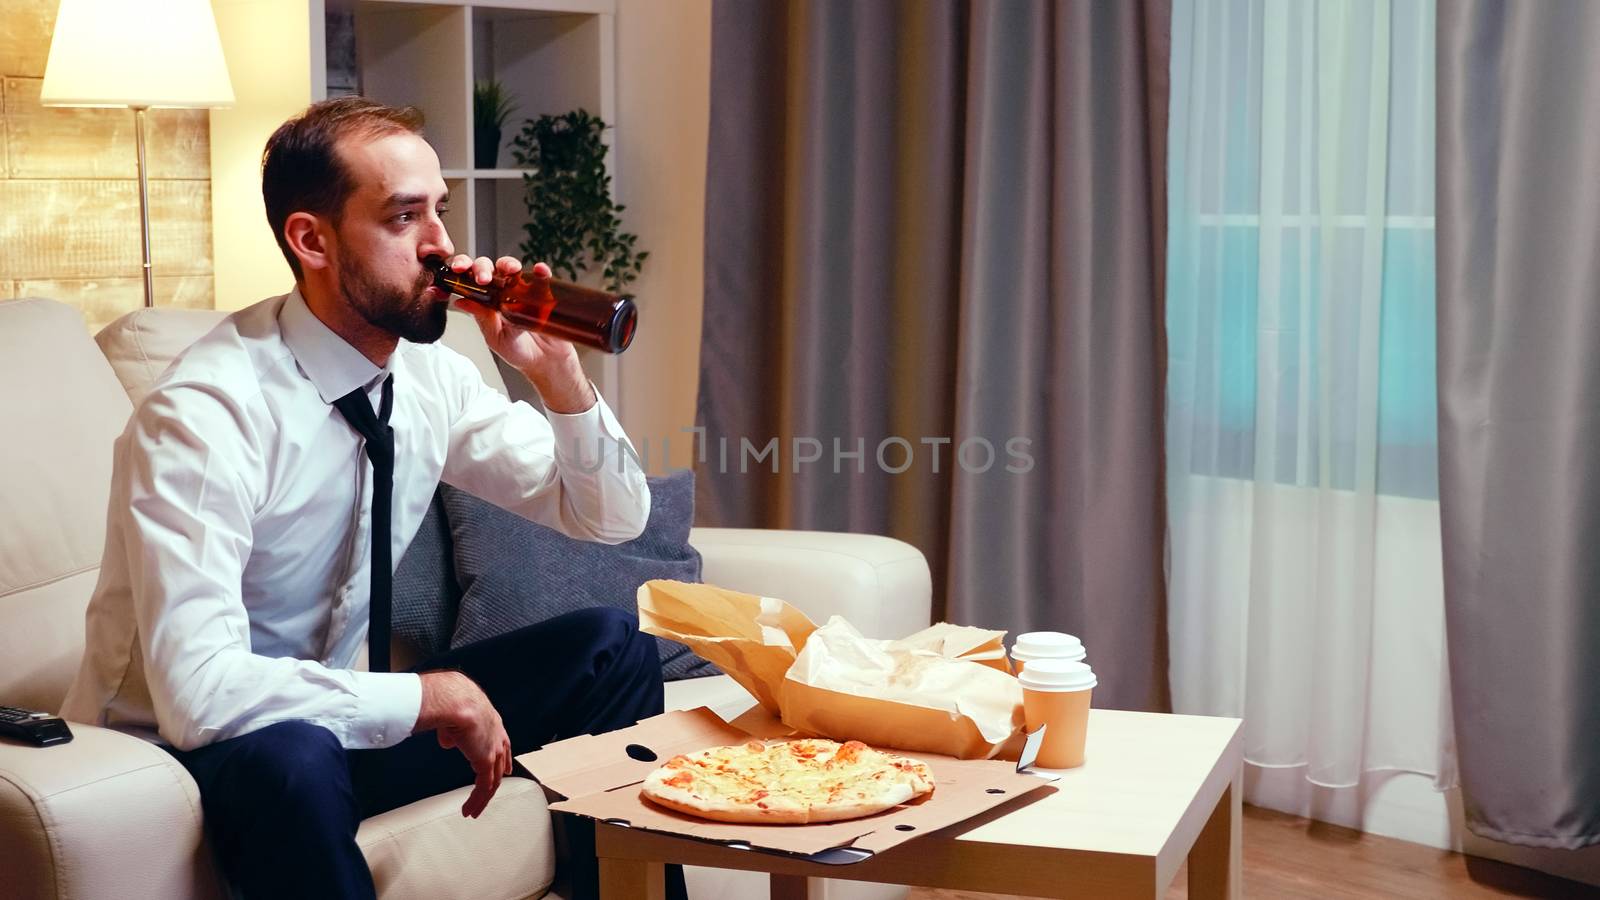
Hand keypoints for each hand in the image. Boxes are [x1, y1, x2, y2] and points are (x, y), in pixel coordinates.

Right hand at [415, 670, 512, 817]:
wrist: (456, 700)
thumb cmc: (452, 700)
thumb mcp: (453, 716)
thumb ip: (452, 731)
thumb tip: (448, 742)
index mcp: (492, 722)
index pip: (503, 744)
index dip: (504, 759)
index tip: (506, 769)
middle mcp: (497, 736)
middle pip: (500, 765)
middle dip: (494, 782)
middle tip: (488, 795)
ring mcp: (494, 750)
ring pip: (493, 781)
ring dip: (482, 799)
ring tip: (473, 811)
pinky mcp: (486, 762)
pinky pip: (484, 787)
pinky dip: (477, 801)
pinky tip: (469, 809)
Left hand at [446, 254, 594, 412]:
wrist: (545, 362)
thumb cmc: (517, 351)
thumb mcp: (495, 337)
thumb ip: (482, 319)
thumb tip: (461, 302)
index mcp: (484, 301)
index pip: (469, 279)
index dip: (462, 270)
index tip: (458, 271)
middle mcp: (500, 291)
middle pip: (488, 268)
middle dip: (482, 268)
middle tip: (483, 279)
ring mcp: (521, 290)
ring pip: (511, 267)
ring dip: (509, 264)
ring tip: (511, 270)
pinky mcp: (542, 292)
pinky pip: (541, 277)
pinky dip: (541, 272)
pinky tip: (539, 270)